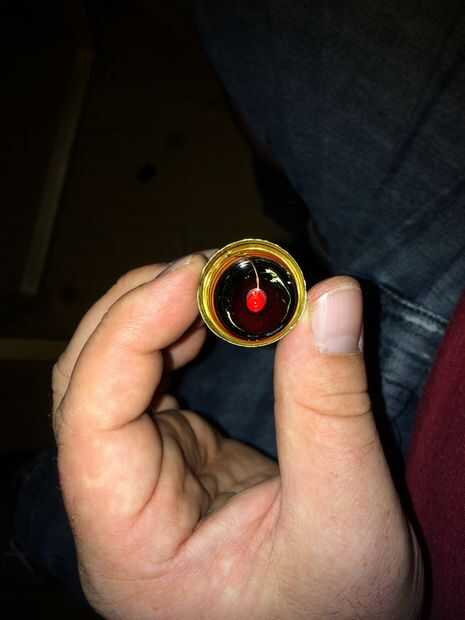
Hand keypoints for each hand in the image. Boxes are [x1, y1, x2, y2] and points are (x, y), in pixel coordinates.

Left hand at [53, 254, 422, 619]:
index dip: (131, 331)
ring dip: (156, 315)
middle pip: (86, 384)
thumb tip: (328, 298)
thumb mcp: (347, 520)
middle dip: (142, 310)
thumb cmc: (335, 613)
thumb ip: (330, 411)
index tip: (195, 274)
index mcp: (126, 544)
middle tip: (214, 266)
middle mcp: (114, 506)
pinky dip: (176, 336)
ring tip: (217, 281)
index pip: (89, 419)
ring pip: (110, 375)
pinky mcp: (170, 458)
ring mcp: (139, 478)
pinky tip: (209, 317)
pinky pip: (149, 382)